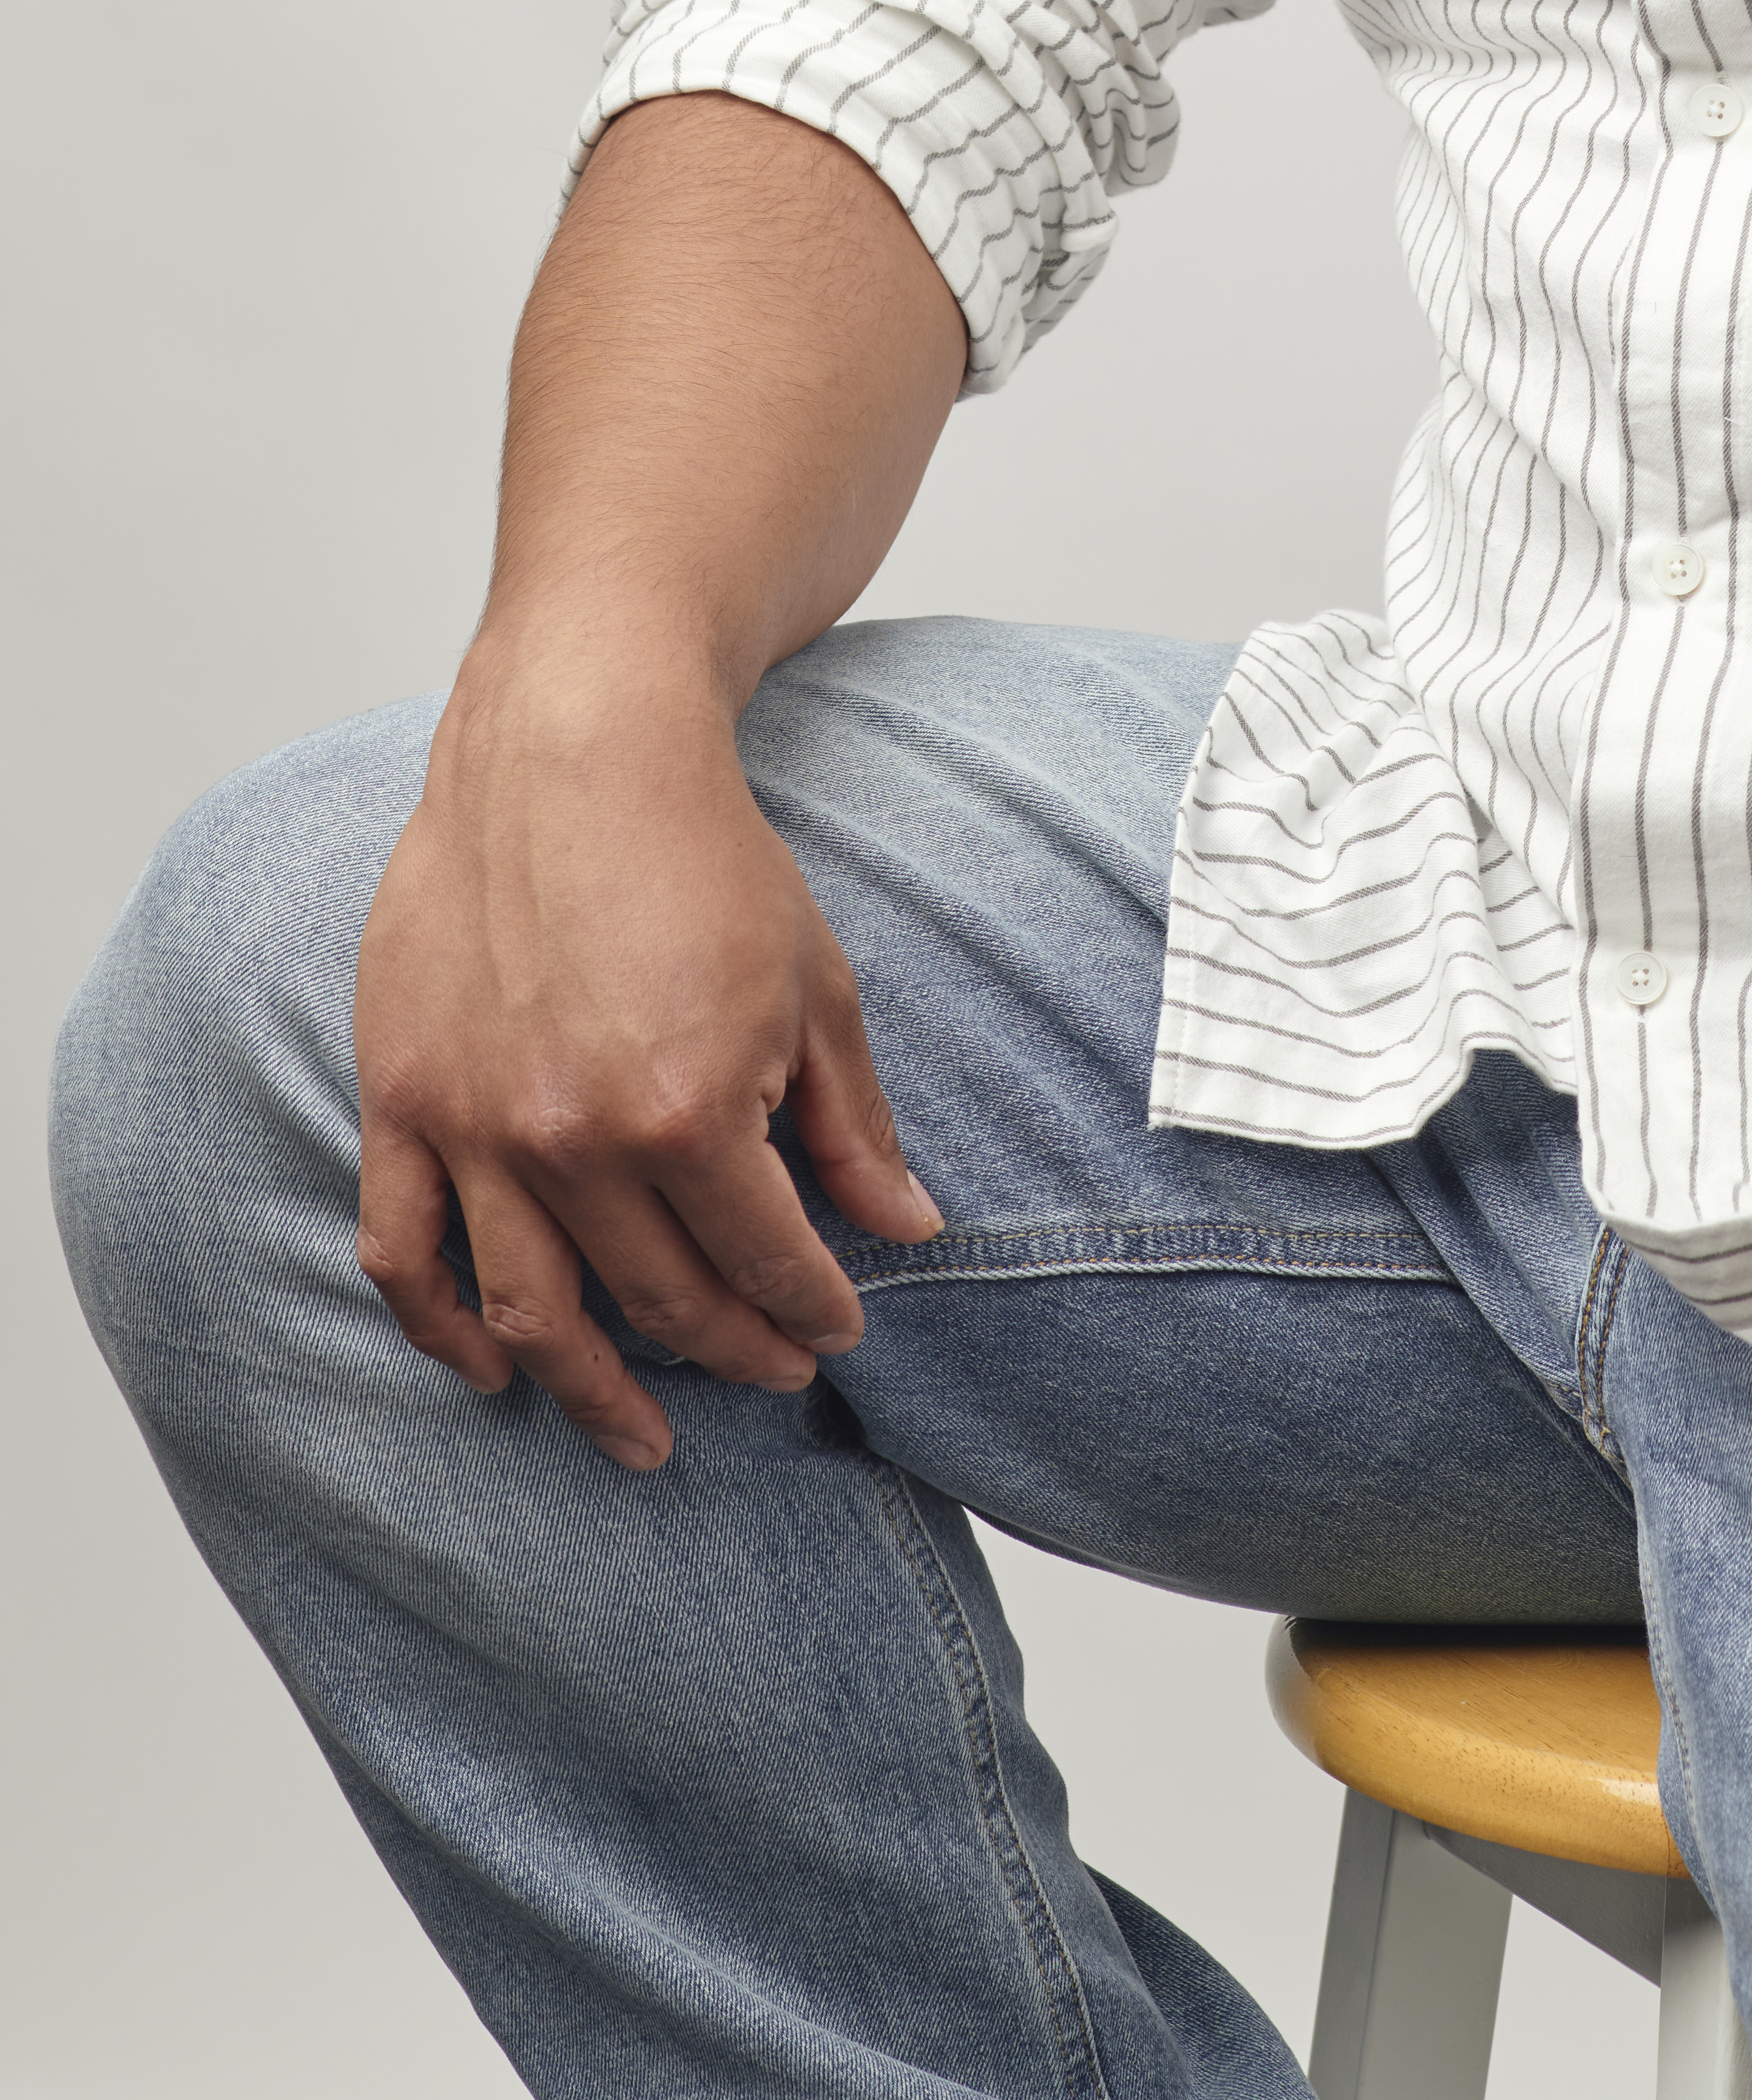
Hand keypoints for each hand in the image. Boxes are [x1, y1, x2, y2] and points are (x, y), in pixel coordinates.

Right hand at [352, 652, 942, 1470]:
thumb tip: (908, 1229)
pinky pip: (403, 1254)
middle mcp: (576, 1142)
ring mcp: (479, 1128)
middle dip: (732, 1349)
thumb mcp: (814, 984)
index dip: (812, 1307)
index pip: (766, 1258)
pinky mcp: (407, 1102)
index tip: (837, 1332)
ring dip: (591, 1392)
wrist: (574, 751)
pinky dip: (441, 1332)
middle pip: (662, 1298)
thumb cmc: (705, 855)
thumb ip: (853, 1125)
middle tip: (772, 1371)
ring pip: (531, 1314)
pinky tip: (492, 1373)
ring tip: (642, 1440)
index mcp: (689, 1111)